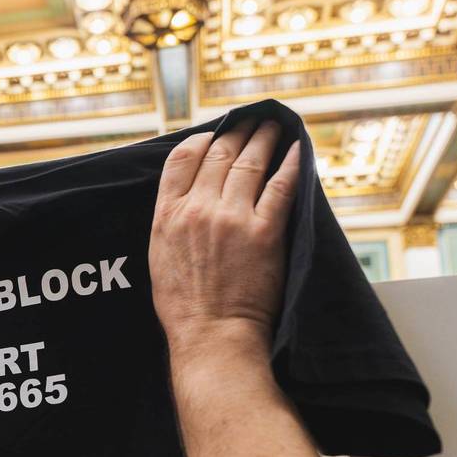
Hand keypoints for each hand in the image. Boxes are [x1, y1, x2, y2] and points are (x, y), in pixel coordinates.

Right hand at [149, 120, 300, 358]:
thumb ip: (171, 223)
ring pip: (250, 163)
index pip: (181, 159)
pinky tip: (297, 151)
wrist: (211, 335)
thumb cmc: (184, 306)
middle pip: (219, 155)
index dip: (200, 141)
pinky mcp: (265, 232)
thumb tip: (186, 201)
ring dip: (263, 140)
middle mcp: (197, 210)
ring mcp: (232, 219)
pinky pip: (281, 186)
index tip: (212, 136)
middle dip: (237, 133)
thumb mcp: (160, 256)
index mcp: (167, 216)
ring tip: (272, 127)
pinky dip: (291, 164)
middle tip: (250, 122)